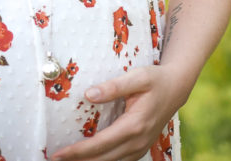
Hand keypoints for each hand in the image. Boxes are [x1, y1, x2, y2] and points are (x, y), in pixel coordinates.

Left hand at [51, 65, 188, 160]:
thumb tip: (89, 94)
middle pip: (103, 159)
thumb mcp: (137, 77)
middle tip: (54, 159)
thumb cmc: (155, 80)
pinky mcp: (140, 148)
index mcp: (135, 125)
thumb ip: (113, 86)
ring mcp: (140, 148)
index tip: (58, 153)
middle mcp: (138, 141)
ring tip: (67, 160)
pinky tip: (88, 158)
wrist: (176, 88)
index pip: (100, 144)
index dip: (77, 151)